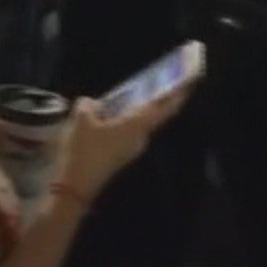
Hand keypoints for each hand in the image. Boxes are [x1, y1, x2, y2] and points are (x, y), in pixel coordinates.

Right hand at [55, 89, 187, 200]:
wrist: (76, 186)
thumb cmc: (84, 149)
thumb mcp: (81, 119)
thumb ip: (89, 105)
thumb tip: (92, 103)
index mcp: (136, 126)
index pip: (164, 108)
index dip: (178, 94)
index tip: (191, 82)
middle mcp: (140, 137)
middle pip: (152, 114)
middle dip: (154, 98)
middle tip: (154, 81)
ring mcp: (131, 148)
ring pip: (137, 123)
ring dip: (133, 110)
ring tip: (122, 95)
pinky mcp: (121, 155)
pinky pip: (127, 131)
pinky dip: (122, 120)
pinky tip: (105, 115)